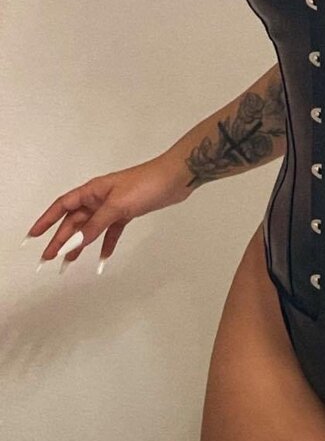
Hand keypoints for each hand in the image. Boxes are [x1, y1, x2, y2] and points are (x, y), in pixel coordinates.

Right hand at [23, 158, 191, 272]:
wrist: (175, 178)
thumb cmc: (146, 185)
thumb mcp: (118, 205)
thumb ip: (96, 225)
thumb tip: (75, 242)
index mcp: (93, 190)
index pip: (63, 205)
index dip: (46, 220)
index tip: (33, 236)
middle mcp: (100, 198)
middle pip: (75, 220)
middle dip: (60, 239)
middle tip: (49, 259)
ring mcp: (114, 206)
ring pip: (91, 228)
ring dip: (80, 244)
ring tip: (68, 262)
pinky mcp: (128, 212)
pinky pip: (111, 231)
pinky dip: (106, 243)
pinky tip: (102, 258)